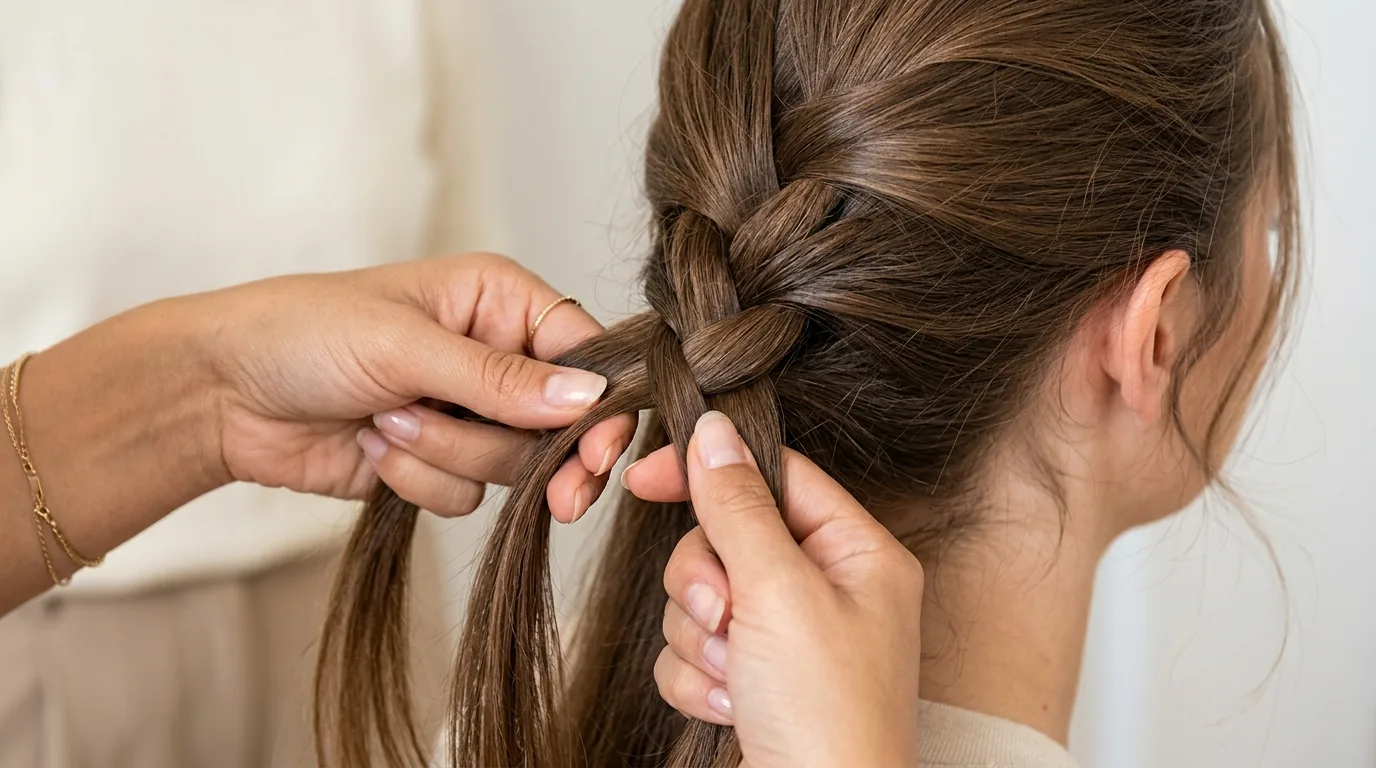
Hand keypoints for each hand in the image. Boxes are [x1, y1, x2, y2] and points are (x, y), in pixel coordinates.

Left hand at [202, 252, 633, 518]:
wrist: (220, 394)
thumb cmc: (302, 333)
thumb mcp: (405, 345)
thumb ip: (499, 379)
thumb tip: (587, 397)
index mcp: (499, 303)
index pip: (585, 354)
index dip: (601, 406)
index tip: (600, 453)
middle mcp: (495, 357)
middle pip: (559, 424)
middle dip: (528, 451)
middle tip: (560, 499)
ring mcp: (466, 414)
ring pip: (512, 466)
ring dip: (446, 454)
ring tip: (385, 419)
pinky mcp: (436, 462)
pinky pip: (466, 495)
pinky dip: (419, 480)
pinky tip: (372, 446)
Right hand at [623, 412, 923, 767]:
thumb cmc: (827, 716)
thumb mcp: (781, 593)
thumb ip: (738, 507)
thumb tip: (713, 431)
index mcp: (857, 554)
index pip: (774, 476)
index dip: (711, 473)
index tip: (644, 478)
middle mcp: (826, 591)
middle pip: (727, 538)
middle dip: (706, 584)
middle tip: (724, 619)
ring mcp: (787, 640)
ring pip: (700, 598)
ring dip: (699, 639)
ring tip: (733, 678)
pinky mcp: (753, 682)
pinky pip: (692, 650)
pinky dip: (697, 680)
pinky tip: (730, 710)